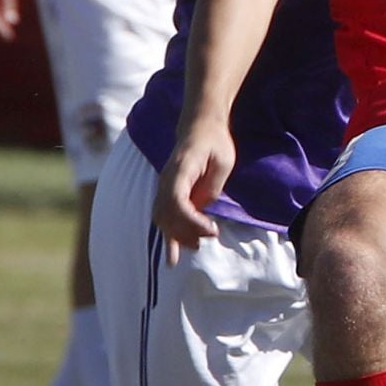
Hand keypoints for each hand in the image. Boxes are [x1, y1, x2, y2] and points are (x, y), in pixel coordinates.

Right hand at [154, 115, 234, 262]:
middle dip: (186, 232)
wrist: (199, 127)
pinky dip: (169, 238)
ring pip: (162, 219)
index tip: (211, 230)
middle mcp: (166, 180)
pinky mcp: (167, 193)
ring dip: (178, 236)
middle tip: (209, 238)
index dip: (192, 222)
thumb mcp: (223, 162)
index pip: (177, 202)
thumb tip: (203, 208)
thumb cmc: (215, 143)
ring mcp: (164, 187)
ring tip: (196, 247)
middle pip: (167, 215)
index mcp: (180, 170)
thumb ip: (212, 186)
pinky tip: (172, 258)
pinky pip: (164, 218)